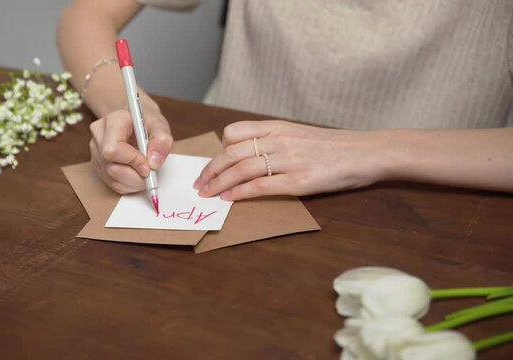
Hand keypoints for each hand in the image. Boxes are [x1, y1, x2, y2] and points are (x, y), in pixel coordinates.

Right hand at [89, 101, 172, 193]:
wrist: (139, 124)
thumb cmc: (148, 124)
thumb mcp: (161, 127)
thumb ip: (161, 142)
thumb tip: (153, 163)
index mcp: (113, 121)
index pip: (113, 149)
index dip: (132, 161)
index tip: (148, 167)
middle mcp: (99, 136)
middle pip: (111, 167)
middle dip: (135, 176)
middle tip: (151, 175)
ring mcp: (96, 152)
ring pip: (112, 178)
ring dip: (133, 182)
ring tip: (146, 174)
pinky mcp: (98, 165)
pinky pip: (112, 183)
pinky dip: (128, 185)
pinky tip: (137, 175)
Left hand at [194, 120, 386, 199]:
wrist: (367, 152)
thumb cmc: (335, 146)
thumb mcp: (301, 134)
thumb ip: (277, 140)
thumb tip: (252, 154)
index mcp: (278, 127)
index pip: (235, 132)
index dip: (219, 148)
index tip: (212, 163)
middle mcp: (279, 140)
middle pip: (231, 152)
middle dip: (210, 169)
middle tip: (199, 183)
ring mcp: (289, 159)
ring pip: (241, 169)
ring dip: (218, 183)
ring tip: (207, 194)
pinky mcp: (298, 180)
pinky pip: (260, 186)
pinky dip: (240, 193)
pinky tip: (229, 199)